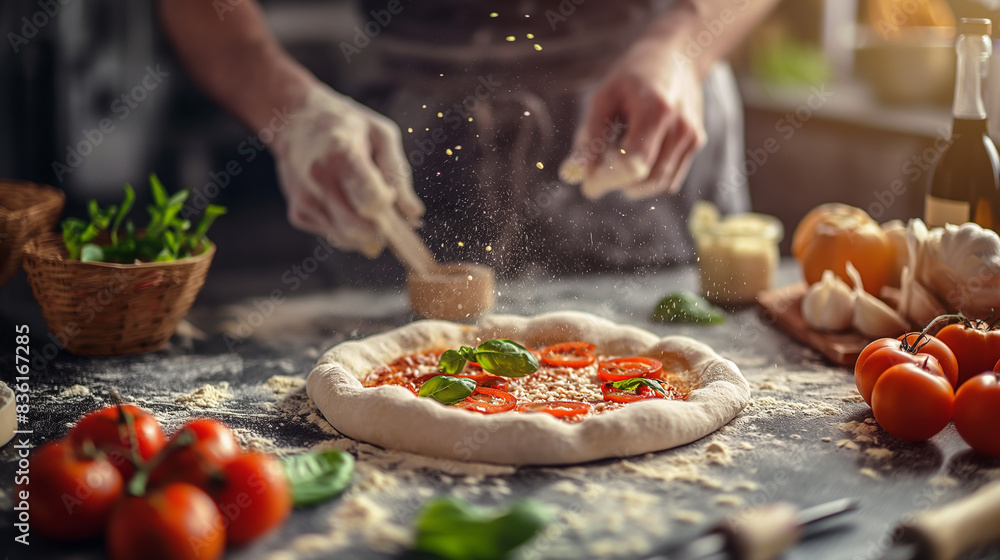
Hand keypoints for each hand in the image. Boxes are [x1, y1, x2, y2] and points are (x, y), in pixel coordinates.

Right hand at [272, 83, 423, 256]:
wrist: (295, 121)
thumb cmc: (346, 126)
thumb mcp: (381, 135)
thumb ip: (399, 174)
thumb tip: (415, 214)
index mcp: (341, 153)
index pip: (371, 201)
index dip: (387, 203)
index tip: (388, 192)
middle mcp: (318, 179)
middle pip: (358, 229)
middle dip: (381, 230)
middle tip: (389, 215)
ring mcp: (305, 199)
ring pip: (347, 239)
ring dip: (367, 233)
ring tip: (366, 204)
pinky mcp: (299, 214)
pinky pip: (335, 236)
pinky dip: (349, 229)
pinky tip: (346, 203)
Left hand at [561, 38, 706, 198]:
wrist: (677, 56)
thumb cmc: (633, 76)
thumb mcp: (604, 97)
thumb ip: (590, 136)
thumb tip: (574, 174)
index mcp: (656, 110)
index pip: (633, 164)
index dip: (607, 180)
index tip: (588, 185)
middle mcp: (681, 126)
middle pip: (646, 179)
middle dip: (616, 183)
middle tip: (597, 173)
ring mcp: (692, 136)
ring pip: (658, 184)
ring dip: (631, 184)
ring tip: (615, 160)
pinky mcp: (696, 142)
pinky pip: (669, 179)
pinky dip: (646, 179)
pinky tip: (635, 158)